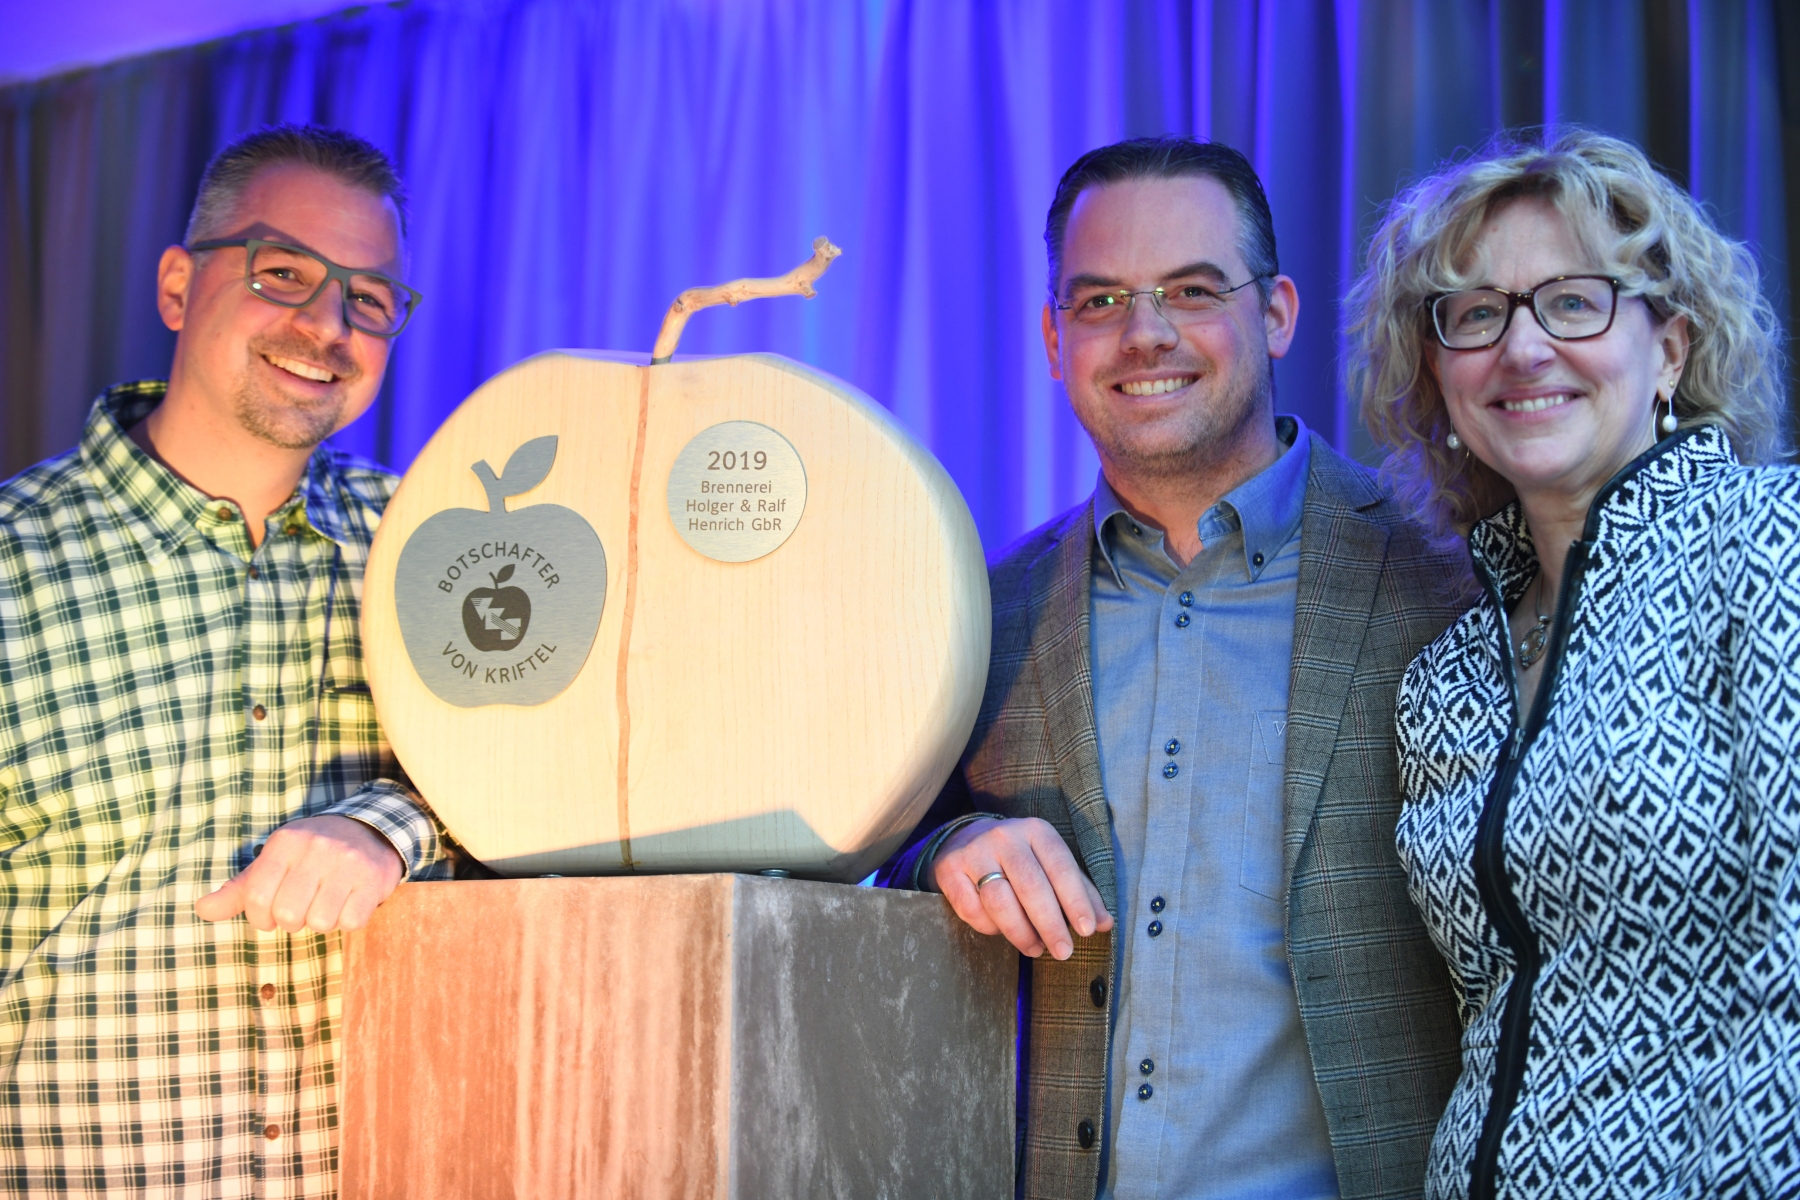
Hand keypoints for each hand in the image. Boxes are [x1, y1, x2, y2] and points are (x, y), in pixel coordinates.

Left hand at [195, 815, 403, 932]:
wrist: (371, 831)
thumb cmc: (312, 855)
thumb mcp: (275, 862)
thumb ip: (240, 889)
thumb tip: (202, 910)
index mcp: (285, 842)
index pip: (257, 897)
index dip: (260, 918)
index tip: (271, 916)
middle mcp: (316, 848)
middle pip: (288, 914)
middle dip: (293, 922)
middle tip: (303, 909)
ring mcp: (347, 862)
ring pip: (320, 922)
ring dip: (322, 922)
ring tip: (327, 903)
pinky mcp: (373, 878)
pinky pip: (351, 922)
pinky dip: (348, 921)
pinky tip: (349, 902)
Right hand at [931, 817, 1112, 959]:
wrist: (965, 839)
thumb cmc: (1019, 858)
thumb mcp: (1051, 864)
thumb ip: (1079, 891)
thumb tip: (1106, 923)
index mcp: (1036, 831)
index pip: (1061, 867)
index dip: (1076, 900)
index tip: (1087, 930)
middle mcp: (1004, 837)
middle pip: (1030, 886)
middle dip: (1050, 924)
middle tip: (1063, 952)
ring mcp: (974, 852)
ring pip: (999, 900)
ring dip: (1020, 932)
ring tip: (1036, 948)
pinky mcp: (949, 870)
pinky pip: (972, 909)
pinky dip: (990, 928)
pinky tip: (1002, 932)